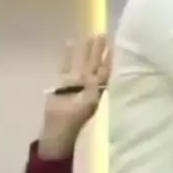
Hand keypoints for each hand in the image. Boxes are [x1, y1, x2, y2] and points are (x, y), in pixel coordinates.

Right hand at [38, 34, 110, 158]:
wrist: (56, 138)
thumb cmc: (72, 126)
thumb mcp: (85, 109)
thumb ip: (91, 95)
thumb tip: (98, 82)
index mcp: (97, 93)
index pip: (106, 72)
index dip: (110, 60)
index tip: (116, 46)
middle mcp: (88, 87)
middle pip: (95, 64)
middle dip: (99, 50)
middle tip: (103, 34)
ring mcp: (75, 85)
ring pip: (82, 63)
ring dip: (87, 50)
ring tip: (91, 35)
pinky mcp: (62, 87)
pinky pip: (65, 67)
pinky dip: (67, 56)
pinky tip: (69, 42)